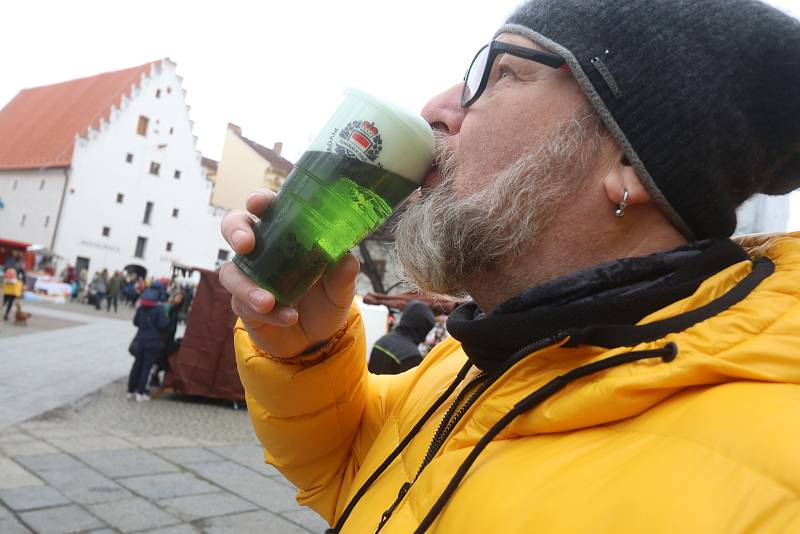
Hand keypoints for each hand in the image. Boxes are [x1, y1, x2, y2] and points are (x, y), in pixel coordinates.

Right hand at [219, 189, 359, 358]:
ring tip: (268, 302)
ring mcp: (249, 277)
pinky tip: (288, 318)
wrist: (318, 338)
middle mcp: (263, 250)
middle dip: (235, 231)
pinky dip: (268, 313)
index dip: (259, 200)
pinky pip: (244, 305)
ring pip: (230, 272)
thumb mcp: (340, 288)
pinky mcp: (244, 304)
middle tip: (246, 245)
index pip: (268, 207)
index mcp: (286, 234)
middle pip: (234, 226)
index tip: (257, 203)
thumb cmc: (326, 300)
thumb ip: (342, 275)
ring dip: (247, 287)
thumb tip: (347, 260)